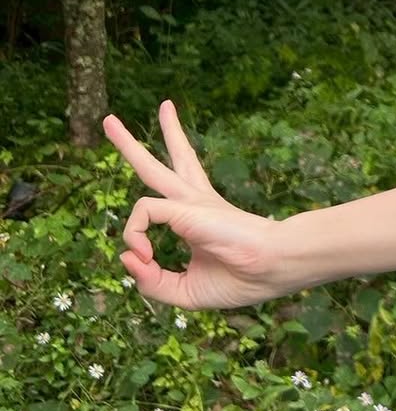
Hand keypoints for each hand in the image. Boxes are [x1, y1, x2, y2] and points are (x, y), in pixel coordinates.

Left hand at [102, 100, 281, 310]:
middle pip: (161, 167)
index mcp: (198, 219)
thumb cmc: (240, 279)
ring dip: (127, 145)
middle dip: (134, 147)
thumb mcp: (185, 290)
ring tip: (108, 120)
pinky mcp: (185, 205)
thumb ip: (153, 282)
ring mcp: (190, 202)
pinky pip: (143, 212)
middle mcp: (194, 203)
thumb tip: (127, 257)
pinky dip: (136, 235)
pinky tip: (144, 254)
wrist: (272, 266)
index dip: (142, 240)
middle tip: (111, 121)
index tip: (145, 264)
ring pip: (151, 168)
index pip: (168, 207)